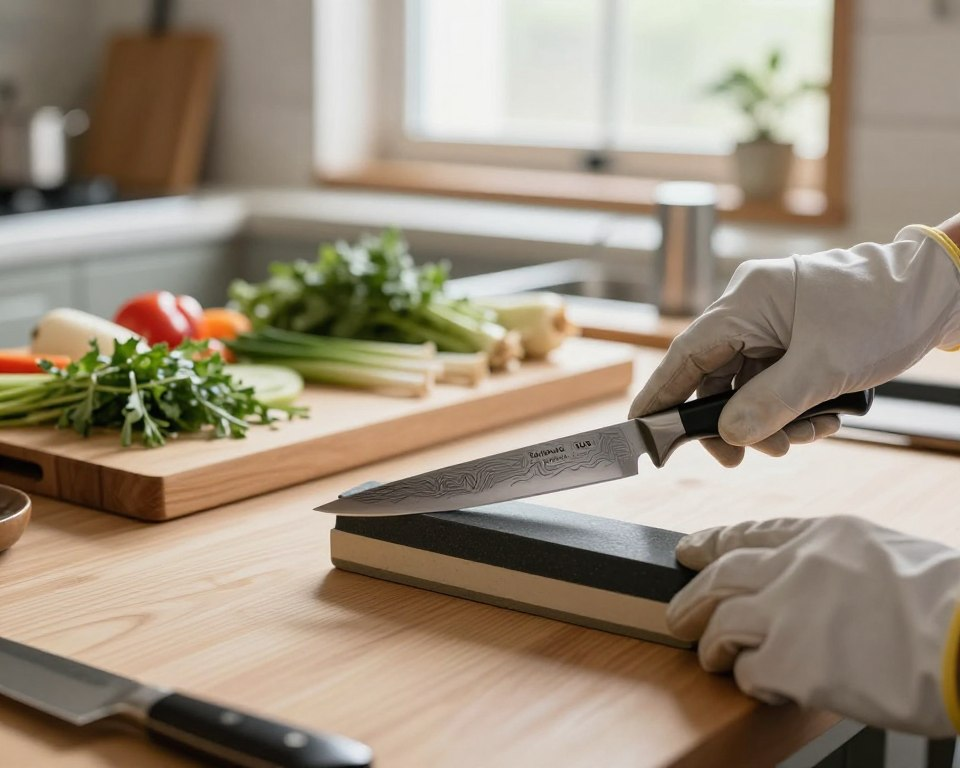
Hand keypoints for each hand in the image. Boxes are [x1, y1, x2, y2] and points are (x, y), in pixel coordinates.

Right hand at [629, 230, 959, 465]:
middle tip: (741, 457)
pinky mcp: (794, 335)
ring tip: (800, 439)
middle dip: (728, 422)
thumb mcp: (824, 368)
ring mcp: (773, 322)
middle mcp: (752, 308)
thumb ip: (768, 405)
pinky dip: (787, 407)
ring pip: (744, 384)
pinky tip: (818, 420)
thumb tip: (728, 435)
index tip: (641, 431)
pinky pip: (772, 379)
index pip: (685, 354)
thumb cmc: (883, 312)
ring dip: (765, 419)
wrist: (940, 289)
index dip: (659, 394)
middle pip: (713, 376)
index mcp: (747, 301)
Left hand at [668, 516, 959, 736]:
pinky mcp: (794, 664)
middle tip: (678, 612)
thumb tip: (801, 579)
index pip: (752, 533)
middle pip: (721, 575)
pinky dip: (751, 681)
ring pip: (721, 624)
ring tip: (711, 656)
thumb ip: (835, 561)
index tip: (692, 549)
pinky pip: (749, 673)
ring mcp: (791, 613)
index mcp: (827, 534)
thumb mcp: (887, 554)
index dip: (714, 542)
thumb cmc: (950, 603)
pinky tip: (767, 686)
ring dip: (711, 644)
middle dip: (692, 594)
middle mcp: (799, 566)